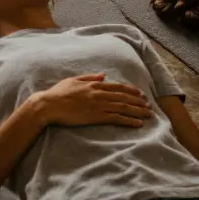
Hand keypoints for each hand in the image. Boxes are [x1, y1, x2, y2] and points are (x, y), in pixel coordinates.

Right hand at [30, 73, 152, 128]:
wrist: (49, 105)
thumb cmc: (58, 93)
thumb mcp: (73, 80)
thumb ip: (89, 77)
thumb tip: (102, 75)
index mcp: (94, 84)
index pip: (117, 87)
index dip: (131, 91)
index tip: (141, 95)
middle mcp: (99, 94)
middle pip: (124, 97)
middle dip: (138, 102)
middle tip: (149, 106)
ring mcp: (98, 105)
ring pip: (123, 107)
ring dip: (138, 111)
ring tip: (148, 115)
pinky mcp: (96, 117)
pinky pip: (117, 118)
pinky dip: (129, 120)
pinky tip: (138, 123)